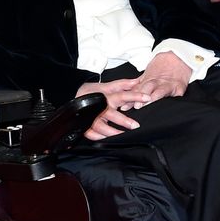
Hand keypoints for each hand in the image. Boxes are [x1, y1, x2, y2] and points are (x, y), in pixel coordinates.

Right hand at [75, 54, 190, 138]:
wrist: (72, 96)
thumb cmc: (91, 92)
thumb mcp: (106, 86)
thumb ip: (123, 84)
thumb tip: (137, 81)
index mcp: (106, 97)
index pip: (122, 95)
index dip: (135, 96)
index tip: (147, 98)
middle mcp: (99, 107)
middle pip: (111, 114)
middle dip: (123, 120)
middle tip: (135, 125)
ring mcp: (91, 118)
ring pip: (101, 127)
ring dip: (113, 133)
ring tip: (124, 136)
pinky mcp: (85, 126)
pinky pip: (93, 135)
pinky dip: (101, 138)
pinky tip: (110, 140)